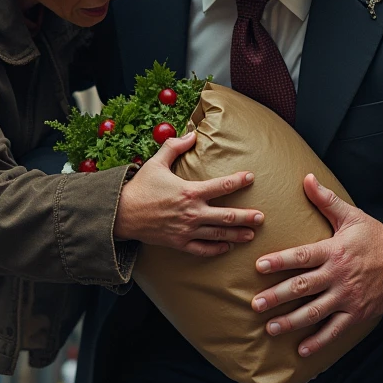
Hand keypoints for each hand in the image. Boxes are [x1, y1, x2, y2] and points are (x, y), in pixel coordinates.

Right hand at [114, 130, 263, 255]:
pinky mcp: (179, 243)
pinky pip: (202, 249)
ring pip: (218, 235)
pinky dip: (216, 249)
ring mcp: (187, 230)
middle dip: (247, 216)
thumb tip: (192, 133)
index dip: (238, 181)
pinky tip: (226, 247)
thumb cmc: (140, 187)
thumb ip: (175, 146)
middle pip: (227, 216)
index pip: (222, 186)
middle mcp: (192, 212)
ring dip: (237, 235)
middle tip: (262, 217)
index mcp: (190, 191)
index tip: (250, 178)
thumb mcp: (156, 162)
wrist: (121, 214)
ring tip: (252, 235)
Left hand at [251, 173, 382, 356]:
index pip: (302, 256)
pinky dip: (319, 342)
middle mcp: (339, 276)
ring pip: (315, 312)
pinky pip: (335, 330)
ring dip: (291, 321)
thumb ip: (326, 200)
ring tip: (270, 328)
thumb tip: (307, 178)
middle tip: (255, 304)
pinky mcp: (357, 313)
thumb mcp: (351, 216)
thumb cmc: (374, 237)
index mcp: (334, 251)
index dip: (280, 261)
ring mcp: (348, 297)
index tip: (259, 266)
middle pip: (304, 287)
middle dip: (277, 297)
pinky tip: (301, 350)